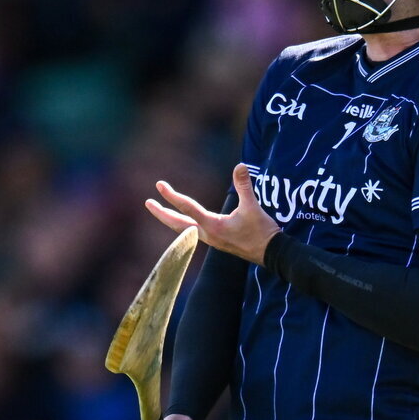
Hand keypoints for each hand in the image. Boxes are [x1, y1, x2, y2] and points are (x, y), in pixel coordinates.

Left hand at [145, 163, 280, 265]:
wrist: (271, 254)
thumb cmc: (262, 231)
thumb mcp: (253, 207)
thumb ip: (244, 185)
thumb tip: (240, 165)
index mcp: (213, 226)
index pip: (187, 208)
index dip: (172, 195)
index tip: (159, 185)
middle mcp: (207, 235)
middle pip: (177, 224)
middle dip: (161, 213)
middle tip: (148, 203)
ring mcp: (211, 240)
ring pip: (183, 230)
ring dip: (170, 220)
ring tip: (160, 211)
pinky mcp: (216, 242)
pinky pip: (192, 234)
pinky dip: (183, 226)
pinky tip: (183, 222)